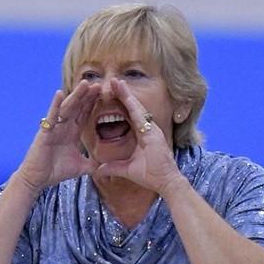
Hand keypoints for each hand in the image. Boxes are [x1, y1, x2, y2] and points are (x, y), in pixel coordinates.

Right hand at [16, 81, 101, 189]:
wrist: (37, 180)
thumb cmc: (55, 171)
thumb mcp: (80, 167)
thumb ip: (92, 164)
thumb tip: (105, 167)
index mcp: (72, 133)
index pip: (84, 115)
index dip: (93, 104)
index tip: (104, 93)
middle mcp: (63, 127)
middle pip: (78, 107)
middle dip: (88, 96)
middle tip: (99, 84)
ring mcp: (54, 128)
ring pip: (67, 108)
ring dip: (76, 95)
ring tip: (85, 83)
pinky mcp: (45, 132)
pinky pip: (51, 117)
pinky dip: (55, 105)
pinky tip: (60, 93)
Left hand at [92, 78, 186, 194]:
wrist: (166, 182)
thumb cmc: (151, 176)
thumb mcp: (127, 170)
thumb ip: (112, 167)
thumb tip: (98, 170)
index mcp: (143, 135)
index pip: (129, 115)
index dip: (120, 104)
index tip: (110, 94)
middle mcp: (148, 129)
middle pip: (133, 107)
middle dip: (122, 94)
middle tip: (112, 80)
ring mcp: (152, 129)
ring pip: (136, 107)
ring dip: (126, 94)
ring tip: (116, 81)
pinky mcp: (153, 133)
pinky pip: (140, 115)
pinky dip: (132, 104)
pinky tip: (124, 94)